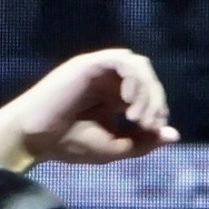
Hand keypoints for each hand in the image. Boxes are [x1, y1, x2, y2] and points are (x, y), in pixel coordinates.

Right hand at [0, 49, 173, 172]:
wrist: (34, 140)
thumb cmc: (68, 145)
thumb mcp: (114, 148)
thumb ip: (144, 141)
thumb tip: (174, 135)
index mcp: (113, 96)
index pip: (149, 91)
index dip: (158, 109)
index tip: (152, 131)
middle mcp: (107, 79)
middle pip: (147, 76)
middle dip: (155, 100)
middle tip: (146, 125)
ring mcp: (97, 69)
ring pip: (138, 65)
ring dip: (146, 90)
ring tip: (136, 117)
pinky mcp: (88, 64)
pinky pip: (122, 60)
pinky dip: (133, 79)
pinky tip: (127, 103)